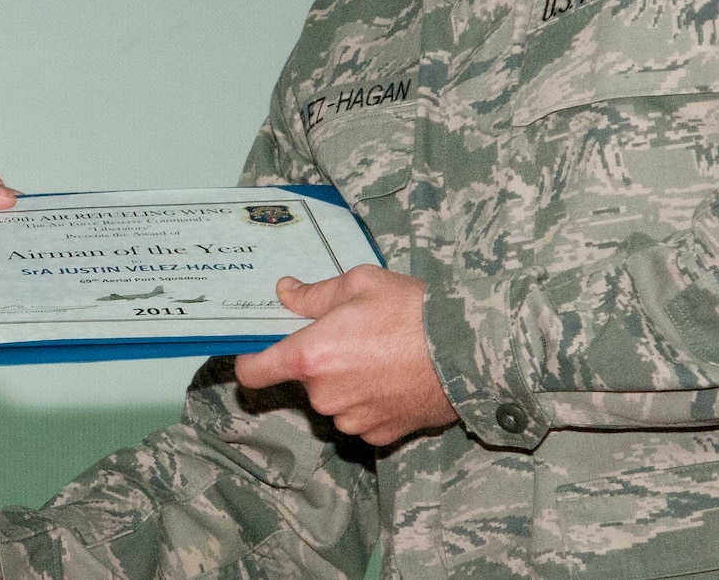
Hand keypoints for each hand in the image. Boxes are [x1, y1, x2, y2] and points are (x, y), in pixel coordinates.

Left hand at [232, 264, 458, 446]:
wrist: (467, 351)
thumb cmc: (411, 310)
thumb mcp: (358, 283)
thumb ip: (313, 294)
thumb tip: (284, 292)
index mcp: (310, 357)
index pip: (254, 372)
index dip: (251, 360)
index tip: (260, 350)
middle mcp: (324, 396)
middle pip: (302, 382)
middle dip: (317, 362)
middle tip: (350, 337)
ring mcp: (351, 420)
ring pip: (333, 401)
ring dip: (345, 383)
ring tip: (379, 356)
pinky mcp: (379, 435)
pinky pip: (360, 418)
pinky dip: (369, 401)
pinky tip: (392, 378)